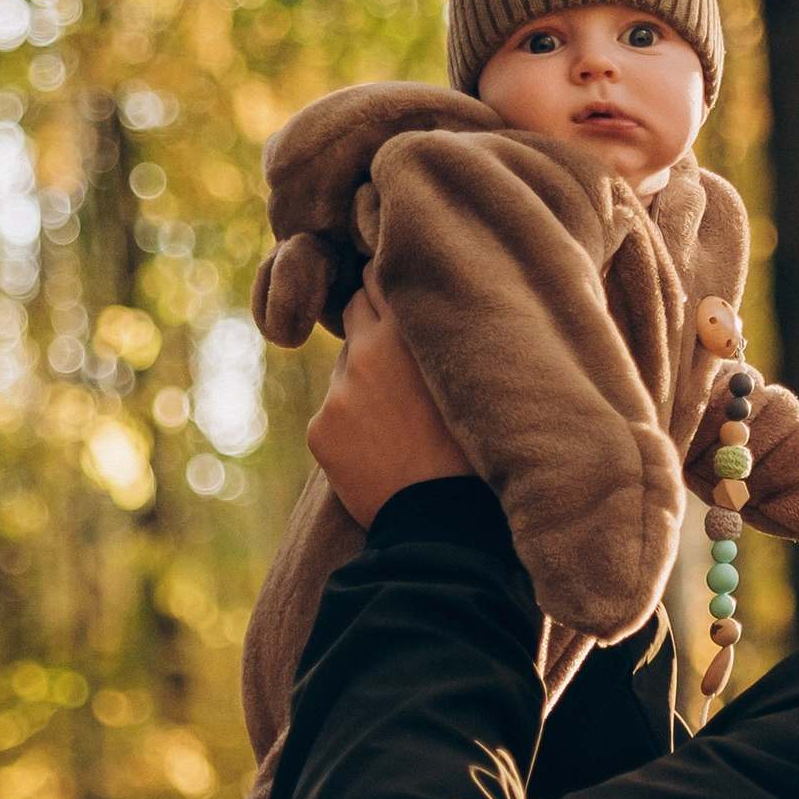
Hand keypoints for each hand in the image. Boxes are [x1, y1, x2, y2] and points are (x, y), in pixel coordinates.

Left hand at [306, 280, 471, 525]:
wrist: (443, 520)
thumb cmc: (477, 448)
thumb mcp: (472, 379)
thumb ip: (444, 339)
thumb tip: (427, 313)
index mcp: (407, 333)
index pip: (379, 278)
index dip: (388, 281)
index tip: (396, 284)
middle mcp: (365, 353)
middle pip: (355, 310)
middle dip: (371, 321)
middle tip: (397, 347)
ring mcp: (338, 392)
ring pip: (347, 368)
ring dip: (365, 379)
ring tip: (401, 420)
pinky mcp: (321, 429)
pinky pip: (335, 413)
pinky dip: (352, 424)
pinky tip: (382, 450)